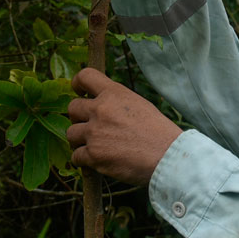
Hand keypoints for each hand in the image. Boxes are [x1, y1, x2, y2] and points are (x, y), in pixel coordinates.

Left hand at [67, 68, 180, 184]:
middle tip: (92, 127)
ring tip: (97, 146)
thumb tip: (99, 104)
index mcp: (114, 93)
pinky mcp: (93, 155)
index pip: (84, 76)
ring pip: (71, 134)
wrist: (167, 156)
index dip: (77, 84)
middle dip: (79, 118)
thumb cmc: (158, 131)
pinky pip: (76, 156)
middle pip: (72, 108)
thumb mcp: (139, 104)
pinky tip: (99, 161)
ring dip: (80, 141)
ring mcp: (95, 132)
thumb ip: (116, 101)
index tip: (80, 93)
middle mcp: (101, 109)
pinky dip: (85, 161)